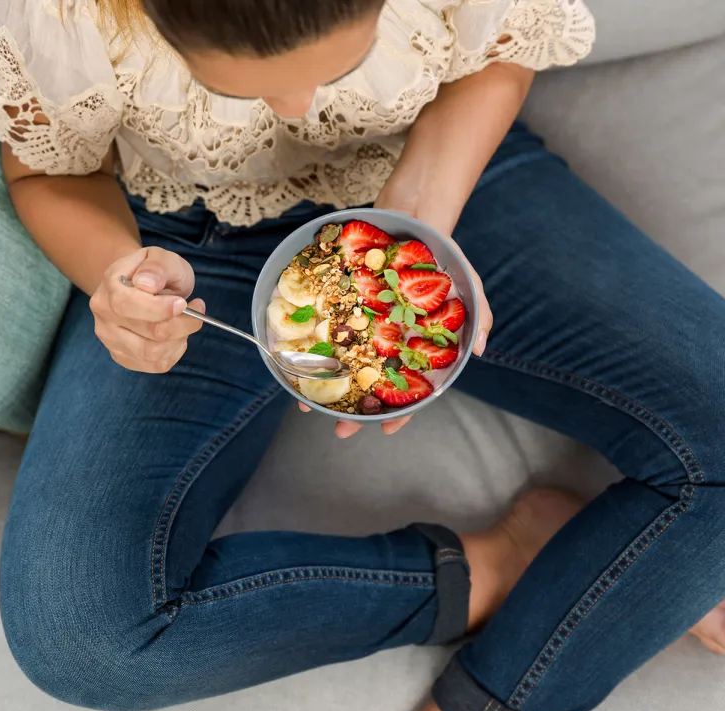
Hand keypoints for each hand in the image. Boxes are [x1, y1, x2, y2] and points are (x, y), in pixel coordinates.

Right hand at [90, 247, 204, 372]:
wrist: (141, 285)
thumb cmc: (154, 272)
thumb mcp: (161, 258)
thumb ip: (157, 267)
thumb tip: (147, 283)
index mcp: (109, 287)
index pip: (128, 305)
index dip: (160, 309)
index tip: (183, 303)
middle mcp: (104, 316)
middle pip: (149, 332)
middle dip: (182, 323)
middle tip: (197, 310)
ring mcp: (111, 340)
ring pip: (153, 353)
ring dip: (180, 339)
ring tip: (185, 322)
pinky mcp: (124, 357)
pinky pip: (156, 364)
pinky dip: (175, 352)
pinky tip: (176, 336)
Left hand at [307, 177, 492, 438]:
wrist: (413, 213)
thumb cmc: (444, 254)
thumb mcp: (468, 284)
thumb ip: (477, 317)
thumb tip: (476, 351)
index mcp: (414, 346)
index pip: (410, 389)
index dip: (401, 411)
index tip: (387, 429)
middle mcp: (386, 340)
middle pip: (370, 384)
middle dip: (355, 411)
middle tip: (340, 432)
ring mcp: (362, 324)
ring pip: (343, 363)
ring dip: (327, 388)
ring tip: (309, 406)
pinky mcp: (341, 304)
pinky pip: (324, 329)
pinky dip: (312, 346)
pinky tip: (297, 363)